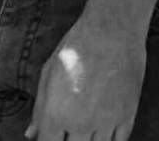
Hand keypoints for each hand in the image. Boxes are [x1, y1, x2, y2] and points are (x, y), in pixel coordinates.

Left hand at [27, 25, 146, 140]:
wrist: (112, 29)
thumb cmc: (77, 46)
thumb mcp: (48, 73)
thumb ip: (39, 108)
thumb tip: (31, 134)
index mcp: (55, 114)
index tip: (53, 135)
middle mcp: (80, 123)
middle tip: (71, 131)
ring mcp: (106, 121)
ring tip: (87, 130)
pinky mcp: (127, 114)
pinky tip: (105, 133)